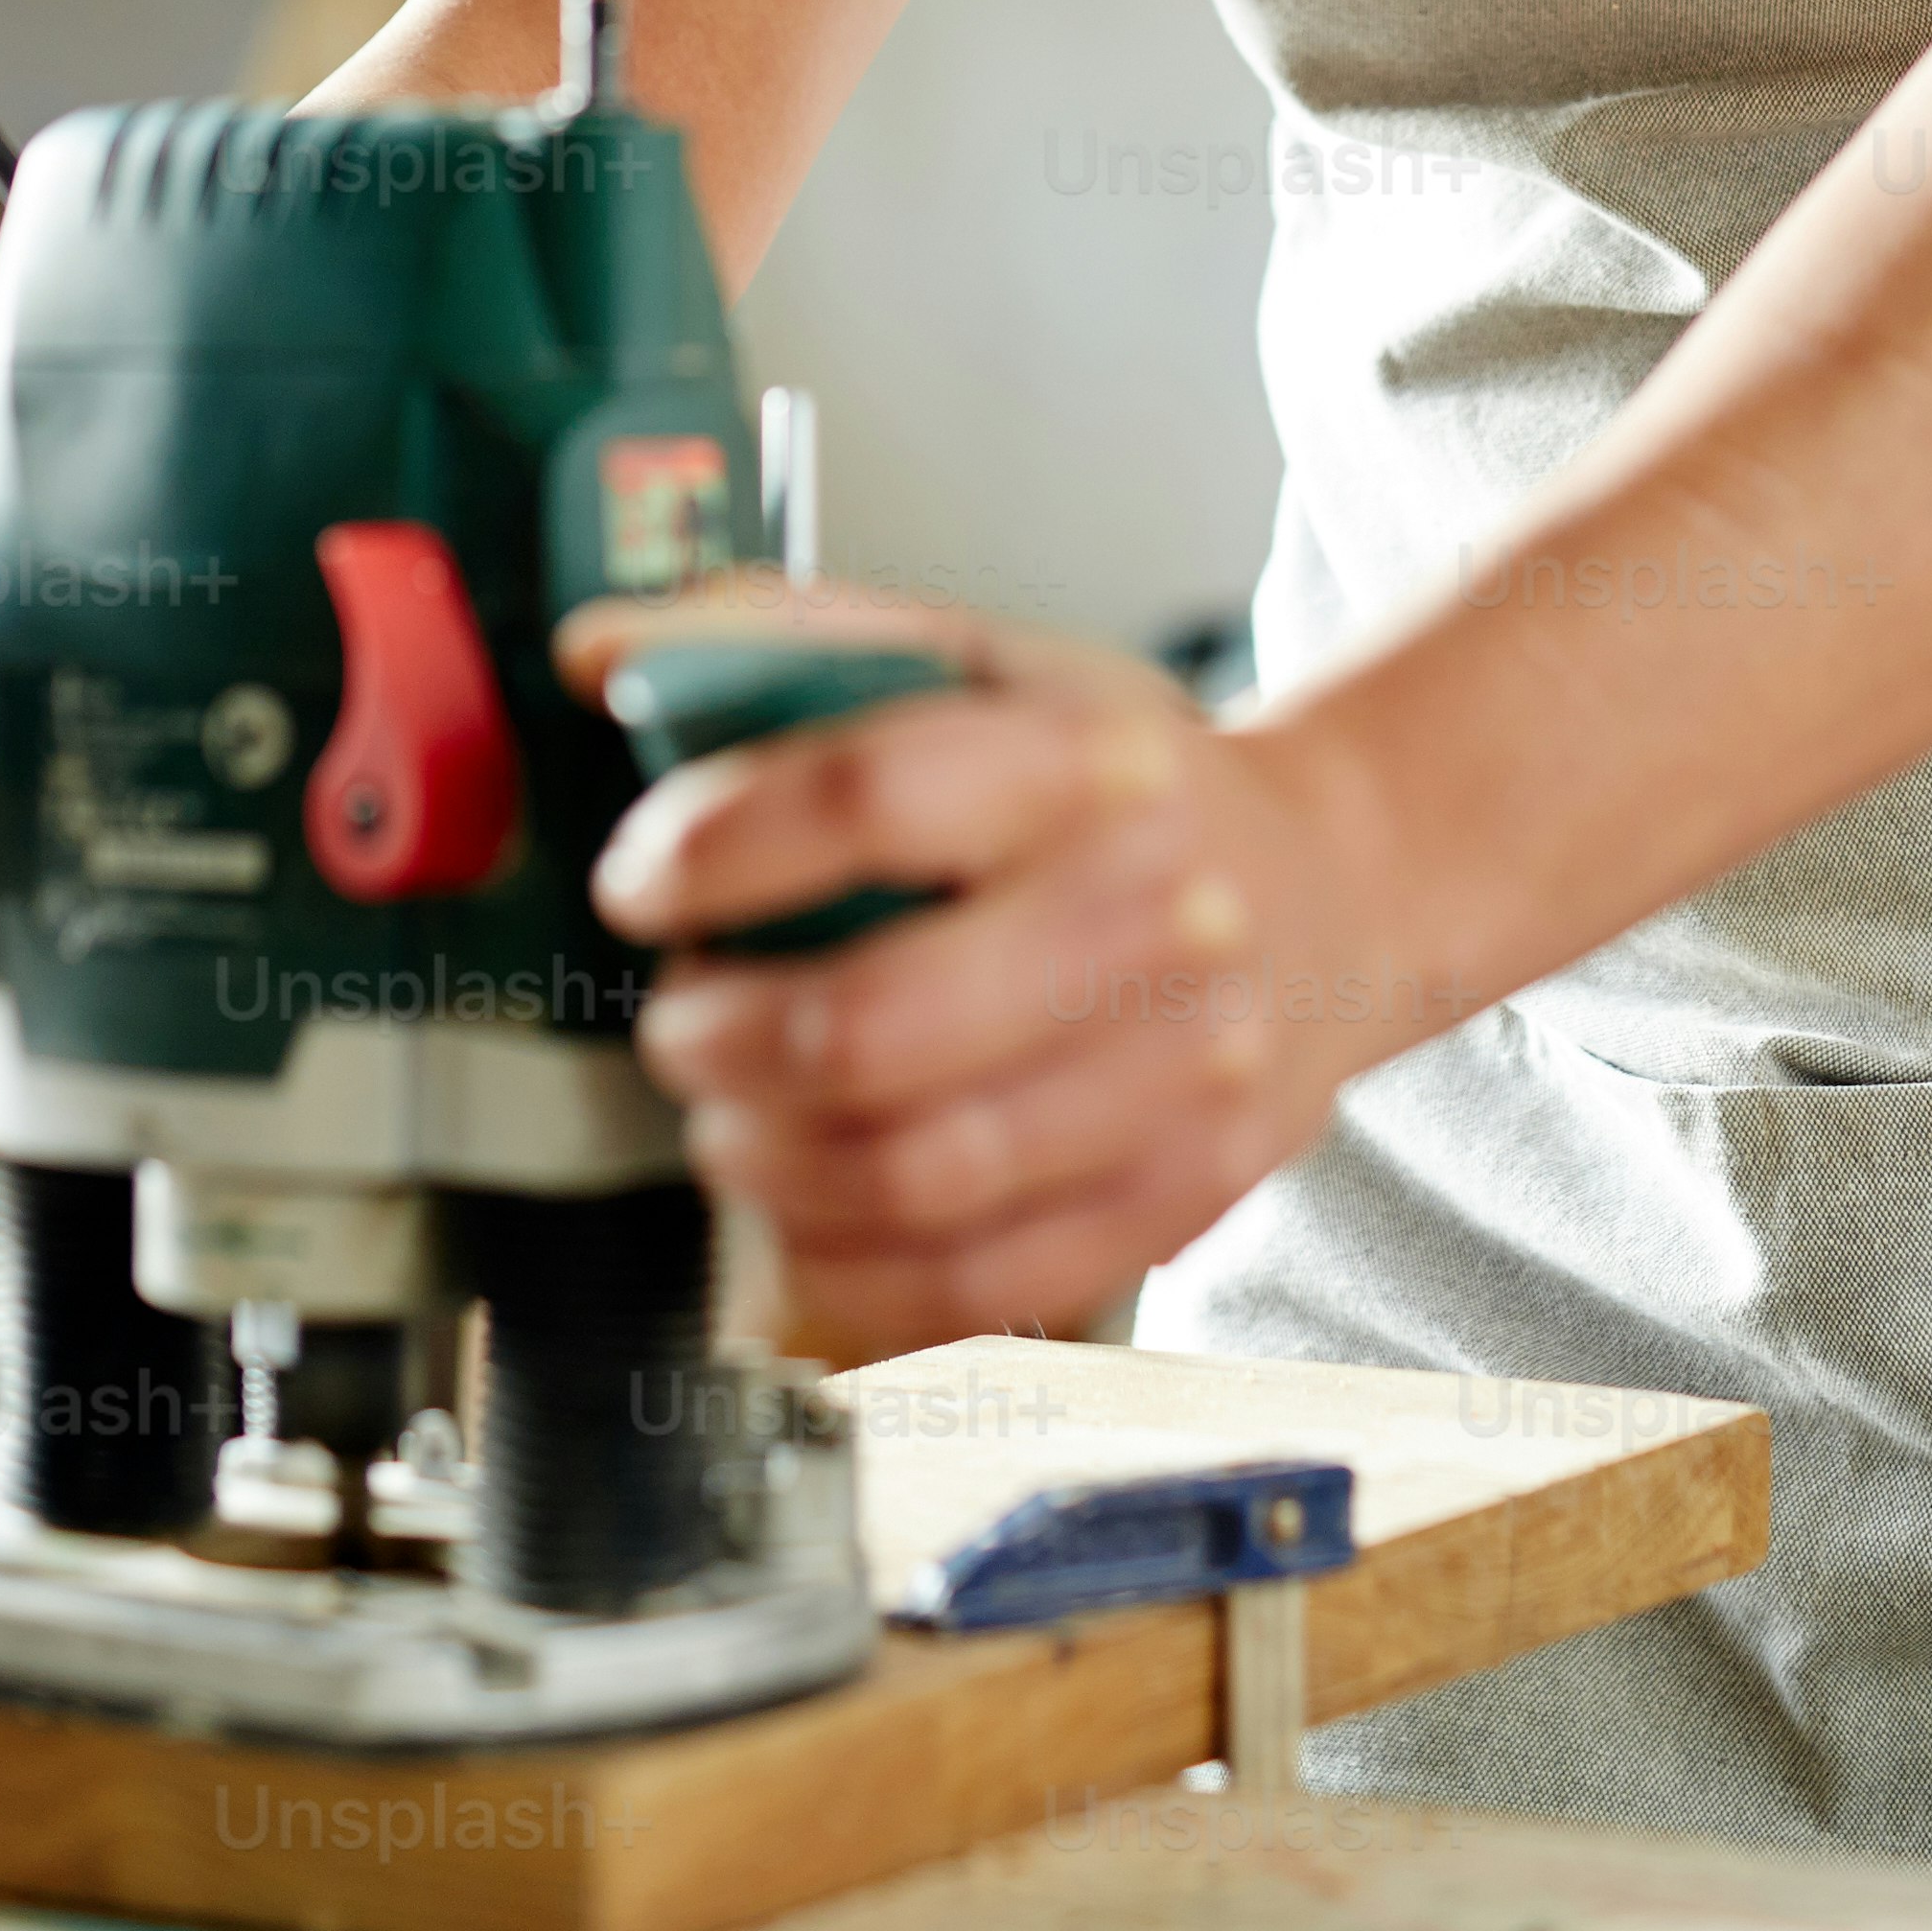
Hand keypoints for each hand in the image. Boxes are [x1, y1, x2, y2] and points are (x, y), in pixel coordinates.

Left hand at [559, 587, 1430, 1354]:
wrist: (1338, 887)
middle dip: (716, 1040)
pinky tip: (809, 1211)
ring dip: (765, 1161)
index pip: (869, 797)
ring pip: (912, 1173)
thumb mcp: (985, 664)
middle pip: (872, 1024)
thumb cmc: (1119, 780)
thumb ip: (787, 647)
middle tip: (675, 1023)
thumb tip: (594, 652)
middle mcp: (1149, 907)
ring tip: (727, 1119)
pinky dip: (849, 1267)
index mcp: (1085, 753)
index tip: (639, 882)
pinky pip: (978, 1283)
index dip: (715, 849)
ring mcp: (1183, 1067)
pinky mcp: (1188, 1191)